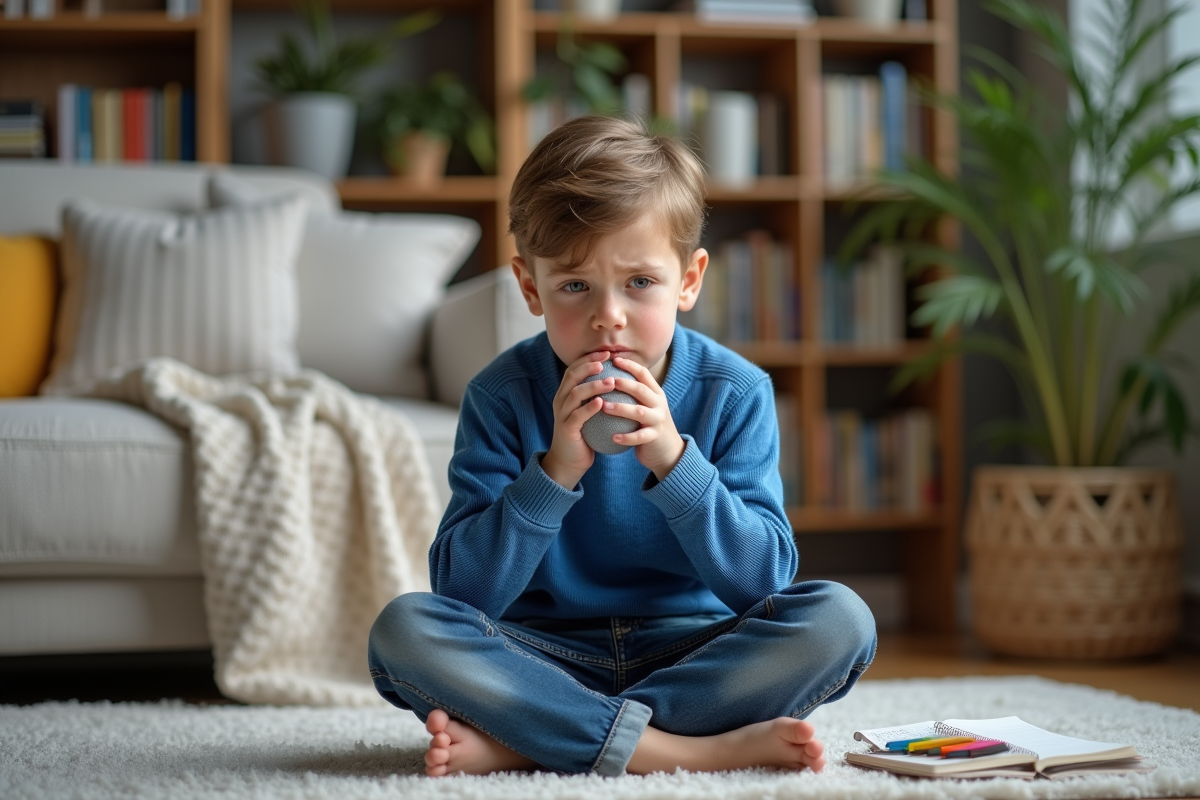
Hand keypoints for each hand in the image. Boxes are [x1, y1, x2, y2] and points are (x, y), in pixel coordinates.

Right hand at [540, 351, 611, 488]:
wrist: (569, 461)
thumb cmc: (584, 435)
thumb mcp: (587, 413)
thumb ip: (595, 397)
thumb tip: (617, 380)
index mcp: (565, 394)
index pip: (574, 370)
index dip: (589, 359)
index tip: (606, 353)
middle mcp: (561, 401)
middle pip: (572, 376)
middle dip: (589, 365)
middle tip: (606, 360)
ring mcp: (562, 415)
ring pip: (575, 394)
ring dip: (593, 385)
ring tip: (610, 381)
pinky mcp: (566, 429)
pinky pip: (577, 416)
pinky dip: (589, 408)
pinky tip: (602, 403)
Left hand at [605, 355, 685, 480]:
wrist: (668, 451)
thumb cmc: (649, 426)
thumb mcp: (646, 407)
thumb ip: (633, 395)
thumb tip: (607, 379)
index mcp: (655, 393)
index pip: (643, 374)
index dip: (629, 365)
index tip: (613, 359)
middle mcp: (658, 404)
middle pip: (641, 390)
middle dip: (623, 383)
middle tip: (605, 380)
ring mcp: (658, 420)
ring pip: (639, 412)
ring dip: (621, 408)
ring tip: (604, 407)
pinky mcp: (655, 437)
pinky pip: (639, 437)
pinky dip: (626, 437)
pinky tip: (613, 438)